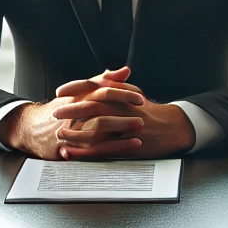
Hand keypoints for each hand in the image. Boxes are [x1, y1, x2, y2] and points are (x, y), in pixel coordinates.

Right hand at [0, 68, 143, 158]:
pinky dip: (105, 154)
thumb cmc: (61, 108)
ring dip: (118, 139)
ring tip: (138, 139)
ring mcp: (70, 132)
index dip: (122, 95)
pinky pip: (89, 153)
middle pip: (100, 113)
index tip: (140, 98)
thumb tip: (125, 71)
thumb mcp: (79, 91)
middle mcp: (74, 114)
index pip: (102, 92)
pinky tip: (120, 155)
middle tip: (143, 119)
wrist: (31, 128)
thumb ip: (103, 81)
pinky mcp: (67, 149)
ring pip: (96, 135)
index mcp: (79, 97)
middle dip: (123, 117)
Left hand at [54, 68, 194, 159]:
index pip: (96, 87)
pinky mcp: (128, 146)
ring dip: (76, 132)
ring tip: (60, 133)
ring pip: (97, 130)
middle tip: (55, 112)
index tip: (60, 90)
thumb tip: (103, 75)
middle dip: (72, 109)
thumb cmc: (149, 110)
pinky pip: (104, 150)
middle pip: (93, 107)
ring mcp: (126, 129)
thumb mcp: (134, 92)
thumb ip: (117, 83)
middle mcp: (123, 110)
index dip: (76, 88)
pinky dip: (86, 152)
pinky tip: (73, 153)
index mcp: (122, 95)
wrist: (172, 128)